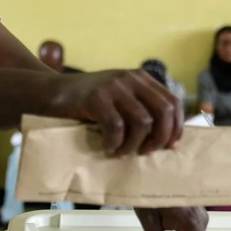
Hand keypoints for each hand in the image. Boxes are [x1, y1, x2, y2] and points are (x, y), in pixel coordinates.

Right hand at [47, 70, 182, 155]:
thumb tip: (167, 139)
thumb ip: (140, 109)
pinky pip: (116, 127)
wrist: (54, 92)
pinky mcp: (96, 97)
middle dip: (160, 138)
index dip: (176, 126)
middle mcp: (131, 78)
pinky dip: (114, 143)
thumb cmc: (89, 102)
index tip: (170, 146)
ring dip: (135, 144)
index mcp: (141, 78)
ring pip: (142, 122)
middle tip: (146, 152)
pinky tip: (108, 148)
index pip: (172, 102)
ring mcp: (113, 86)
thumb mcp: (120, 98)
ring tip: (122, 152)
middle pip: (163, 111)